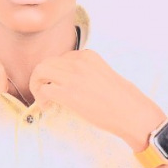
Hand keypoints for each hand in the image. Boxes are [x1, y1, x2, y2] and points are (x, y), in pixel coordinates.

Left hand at [29, 49, 165, 150]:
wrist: (131, 112)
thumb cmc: (123, 99)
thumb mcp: (104, 75)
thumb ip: (87, 73)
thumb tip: (71, 83)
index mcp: (88, 56)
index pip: (61, 58)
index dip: (55, 73)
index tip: (57, 84)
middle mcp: (78, 61)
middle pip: (47, 62)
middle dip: (40, 77)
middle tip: (43, 92)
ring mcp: (72, 76)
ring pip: (40, 72)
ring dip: (36, 85)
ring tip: (42, 99)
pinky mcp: (68, 93)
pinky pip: (43, 89)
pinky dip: (40, 98)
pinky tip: (47, 107)